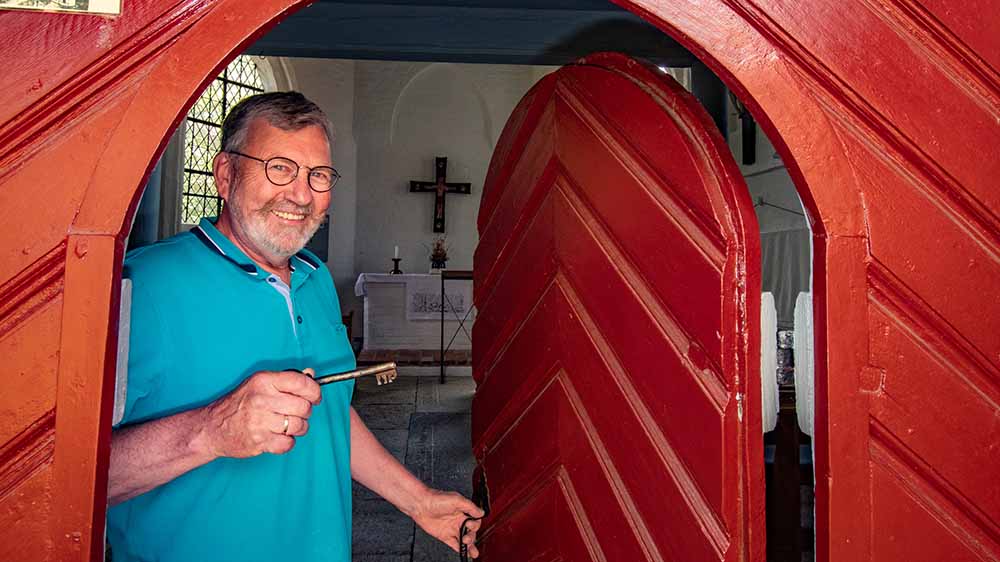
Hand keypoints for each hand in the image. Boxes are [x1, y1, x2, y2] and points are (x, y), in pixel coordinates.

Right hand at [200, 368, 321, 457]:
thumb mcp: (259, 383)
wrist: (212, 428)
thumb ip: (286, 379)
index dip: (315, 391)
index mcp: (263, 381)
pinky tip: (278, 436)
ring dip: (298, 428)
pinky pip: (288, 443)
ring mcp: (260, 422)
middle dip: (305, 411)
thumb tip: (311, 374)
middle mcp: (261, 400)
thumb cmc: (239, 404)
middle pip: (304, 407)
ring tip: (287, 425)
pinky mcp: (259, 441)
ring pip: (299, 426)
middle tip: (296, 412)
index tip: (315, 397)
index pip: (301, 383)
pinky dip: (287, 442)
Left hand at [411, 489, 484, 557]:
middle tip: (467, 538)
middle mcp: (458, 520)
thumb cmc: (437, 499)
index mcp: (463, 512)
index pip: (475, 521)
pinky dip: (460, 549)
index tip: (472, 525)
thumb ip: (470, 507)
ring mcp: (451, 529)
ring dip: (470, 546)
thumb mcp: (457, 500)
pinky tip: (464, 552)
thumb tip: (481, 513)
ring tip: (474, 553)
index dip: (475, 525)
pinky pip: (454, 544)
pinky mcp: (444, 535)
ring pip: (464, 540)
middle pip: (470, 532)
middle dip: (472, 537)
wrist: (421, 505)